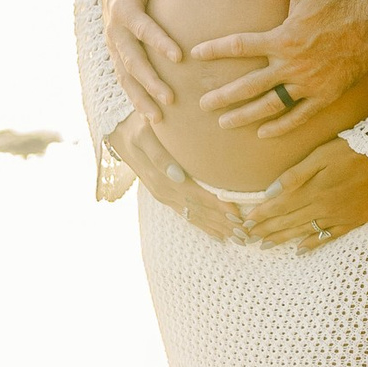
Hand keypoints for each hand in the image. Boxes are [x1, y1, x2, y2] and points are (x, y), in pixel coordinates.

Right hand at [101, 0, 184, 113]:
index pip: (142, 27)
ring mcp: (114, 47)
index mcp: (123, 7)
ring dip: (141, 98)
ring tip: (159, 119)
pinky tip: (152, 118)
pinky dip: (136, 100)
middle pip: (132, 60)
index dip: (159, 41)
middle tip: (171, 97)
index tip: (179, 57)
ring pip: (126, 76)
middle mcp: (115, 30)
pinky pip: (125, 81)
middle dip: (150, 80)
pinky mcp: (117, 57)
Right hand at [116, 112, 250, 244]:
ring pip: (194, 216)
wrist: (120, 133)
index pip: (194, 193)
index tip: (237, 214)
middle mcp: (164, 190)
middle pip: (198, 209)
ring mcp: (165, 196)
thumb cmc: (139, 127)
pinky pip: (186, 215)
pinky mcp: (165, 198)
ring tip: (239, 239)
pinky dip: (204, 226)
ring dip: (217, 228)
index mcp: (161, 176)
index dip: (216, 205)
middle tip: (246, 234)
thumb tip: (178, 175)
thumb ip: (158, 155)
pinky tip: (220, 236)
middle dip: (222, 222)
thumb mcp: (144, 134)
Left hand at [191, 0, 367, 134]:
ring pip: (271, 105)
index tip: (196, 54)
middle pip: (250, 85)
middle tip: (202, 105)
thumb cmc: (338, 1)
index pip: (241, 46)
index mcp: (283, 39)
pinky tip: (263, 133)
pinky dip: (281, 126)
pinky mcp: (325, 95)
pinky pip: (299, 115)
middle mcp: (292, 65)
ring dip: (245, 115)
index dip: (216, 49)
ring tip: (224, 123)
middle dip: (224, 96)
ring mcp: (309, 84)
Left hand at [242, 134, 367, 252]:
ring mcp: (339, 217)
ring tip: (265, 246)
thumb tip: (270, 193)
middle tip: (247, 239)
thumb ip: (295, 175)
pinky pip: (329, 237)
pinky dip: (313, 244)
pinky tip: (300, 251)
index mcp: (313, 190)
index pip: (280, 207)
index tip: (245, 223)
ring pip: (304, 231)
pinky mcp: (354, 221)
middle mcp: (323, 207)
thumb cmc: (355, 149)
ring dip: (283, 239)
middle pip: (288, 222)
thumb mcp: (322, 154)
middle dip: (266, 230)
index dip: (261, 215)